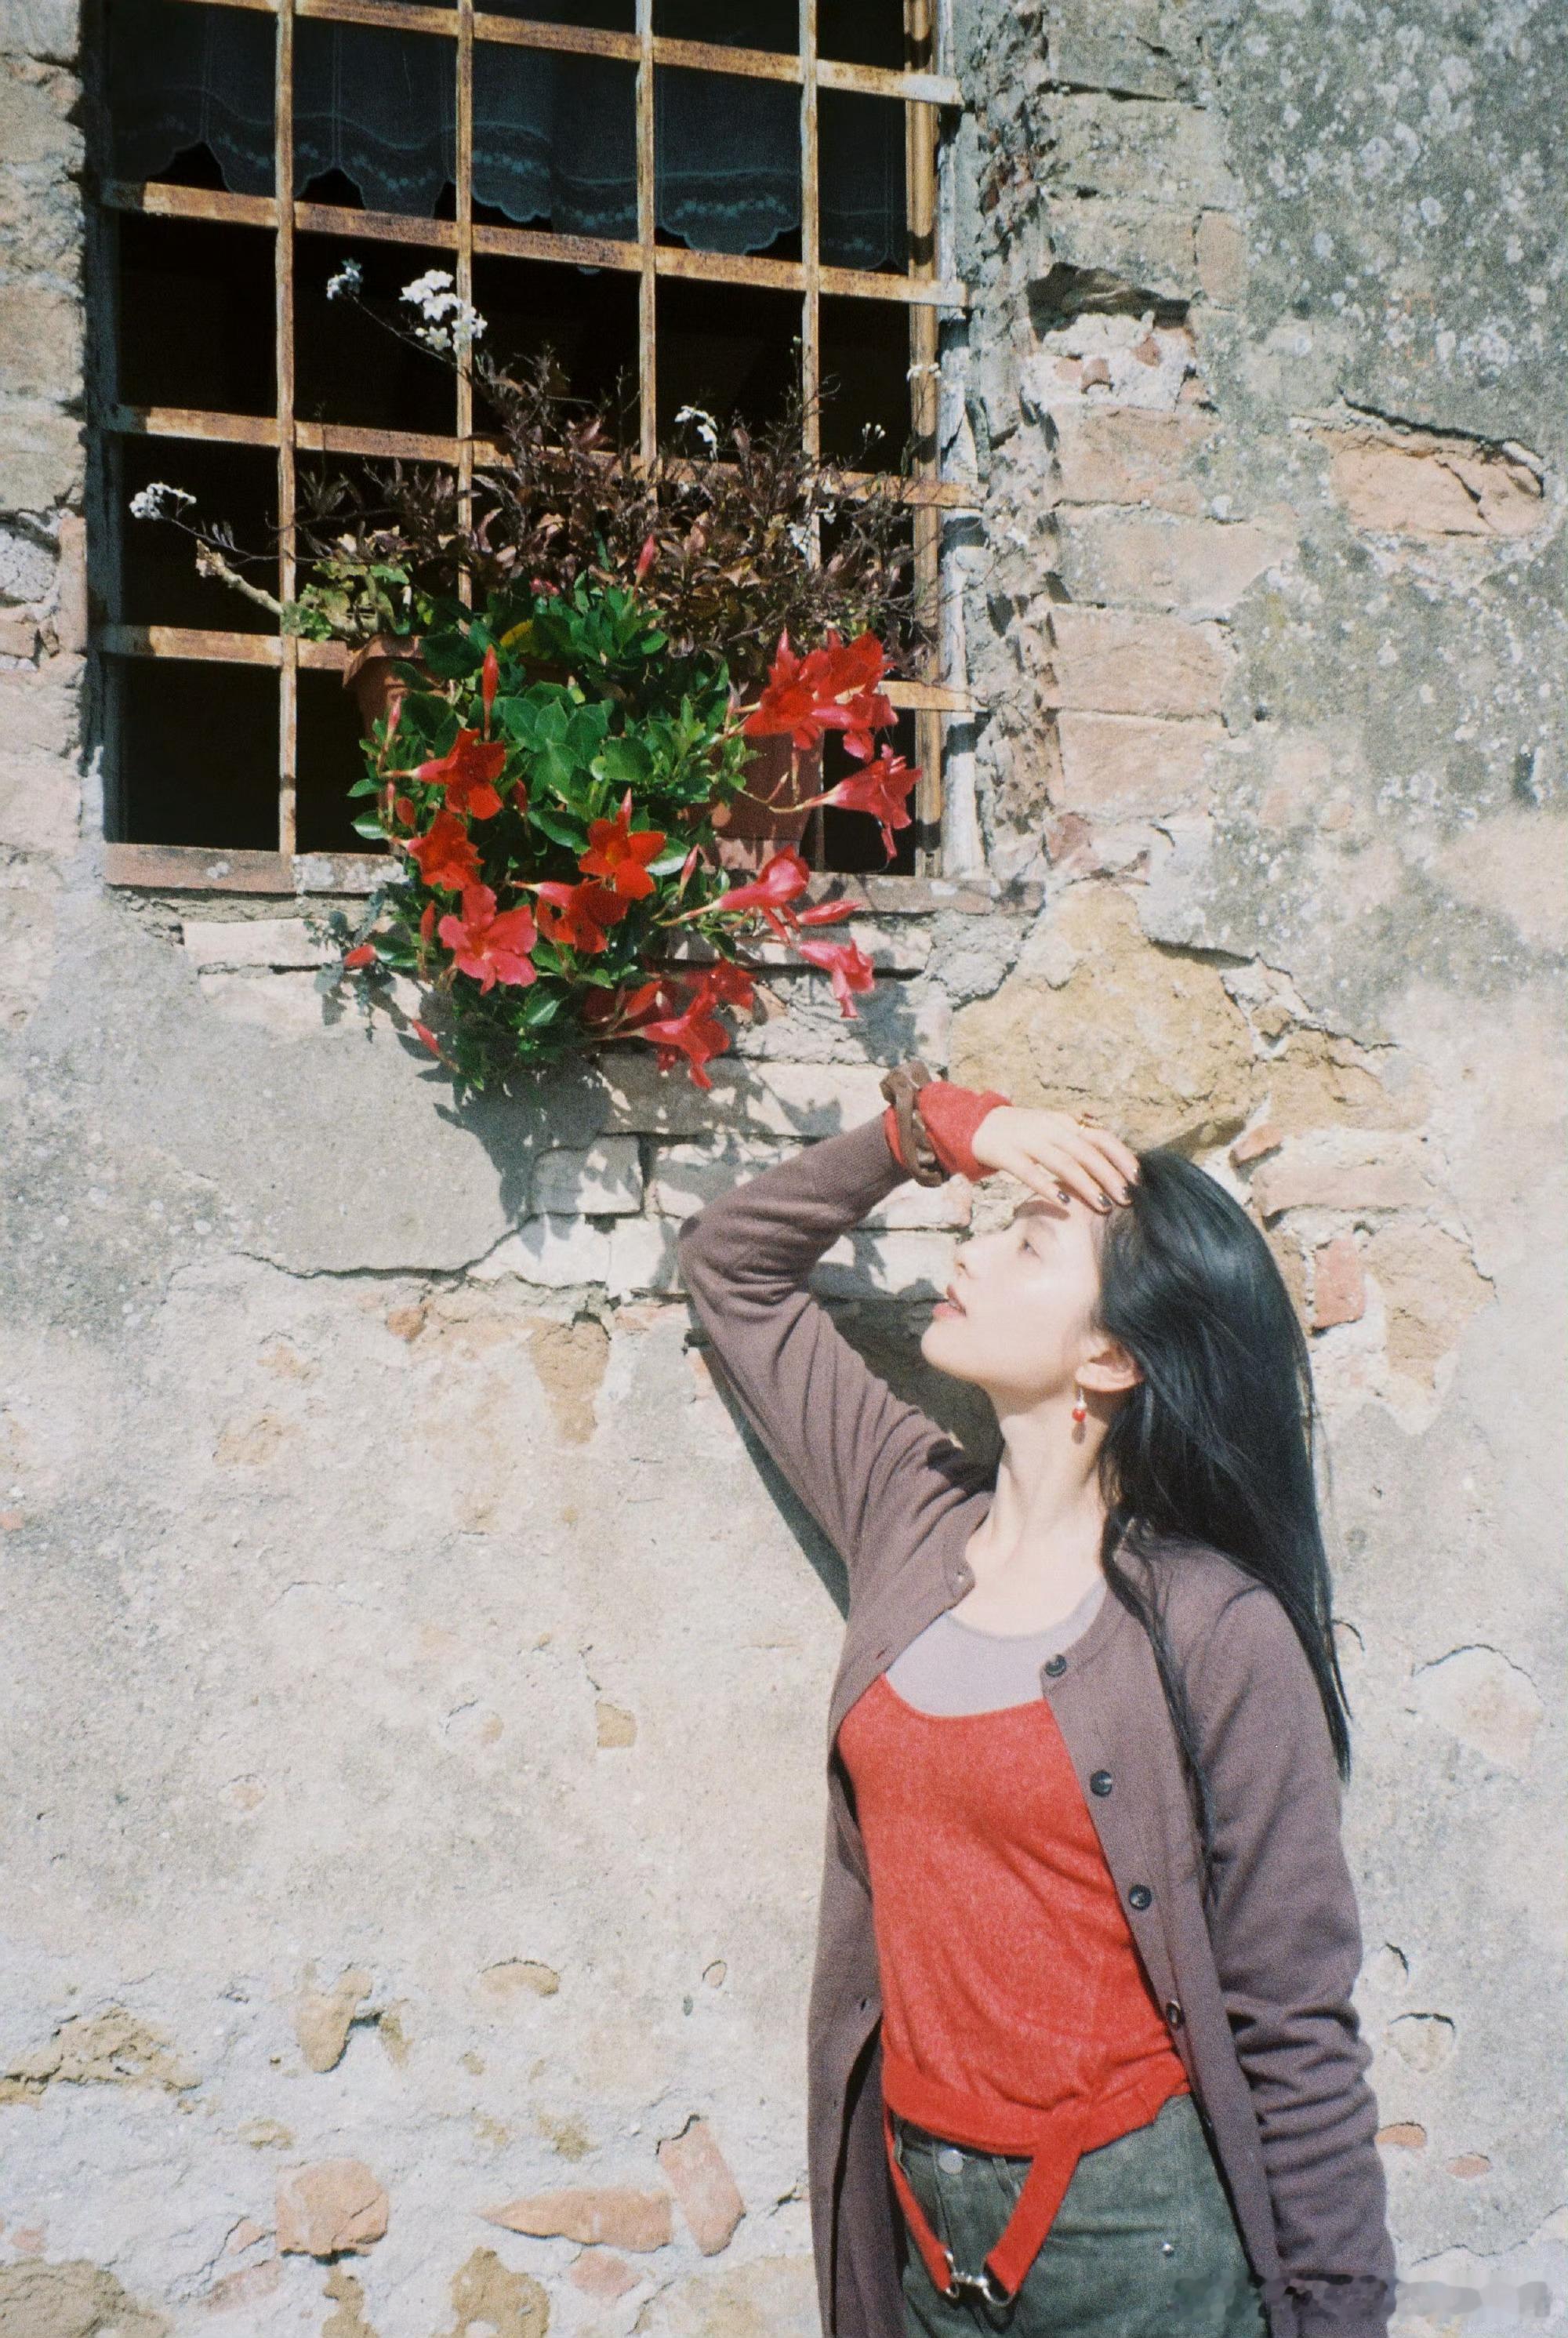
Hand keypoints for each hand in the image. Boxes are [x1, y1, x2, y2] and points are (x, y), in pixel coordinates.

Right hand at [969, 1105, 1139, 1211]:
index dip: (1121, 1155)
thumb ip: (1079, 1139)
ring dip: (1086, 1185)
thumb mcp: (1054, 1128)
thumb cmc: (1024, 1132)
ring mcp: (1028, 1141)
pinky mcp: (1008, 1155)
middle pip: (1086, 1152)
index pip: (1100, 1136)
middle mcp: (1050, 1129)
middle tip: (1125, 1198)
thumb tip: (1114, 1160)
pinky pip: (1031, 1173)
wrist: (979, 1124)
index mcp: (1065, 1122)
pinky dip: (1049, 1188)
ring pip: (1063, 1164)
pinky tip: (1065, 1205)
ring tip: (1103, 1205)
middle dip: (1109, 1176)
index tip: (1138, 1177)